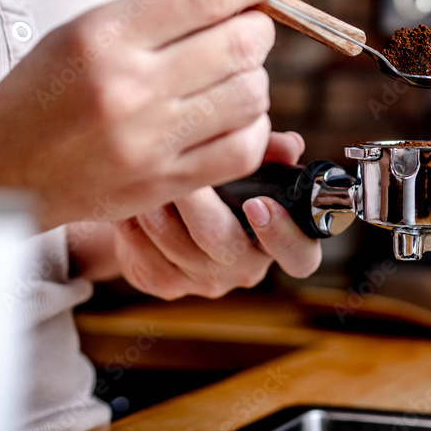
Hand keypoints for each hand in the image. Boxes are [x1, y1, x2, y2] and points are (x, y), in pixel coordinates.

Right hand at [0, 0, 306, 228]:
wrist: (2, 171)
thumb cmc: (46, 89)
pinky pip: (245, 147)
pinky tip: (231, 115)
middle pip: (244, 41)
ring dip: (254, 76)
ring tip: (226, 75)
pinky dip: (252, 124)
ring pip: (253, 93)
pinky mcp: (165, 183)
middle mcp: (130, 87)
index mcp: (105, 35)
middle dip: (258, 25)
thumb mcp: (89, 25)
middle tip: (242, 27)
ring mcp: (149, 141)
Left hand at [68, 131, 321, 295]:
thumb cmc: (221, 185)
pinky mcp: (167, 286)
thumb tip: (291, 144)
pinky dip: (134, 225)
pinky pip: (146, 256)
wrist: (169, 215)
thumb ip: (268, 153)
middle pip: (223, 244)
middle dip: (198, 202)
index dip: (283, 236)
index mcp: (279, 243)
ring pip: (178, 247)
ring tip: (146, 172)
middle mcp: (246, 269)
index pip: (300, 257)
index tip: (258, 204)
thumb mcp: (247, 164)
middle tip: (179, 167)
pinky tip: (130, 200)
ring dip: (160, 206)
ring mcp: (206, 282)